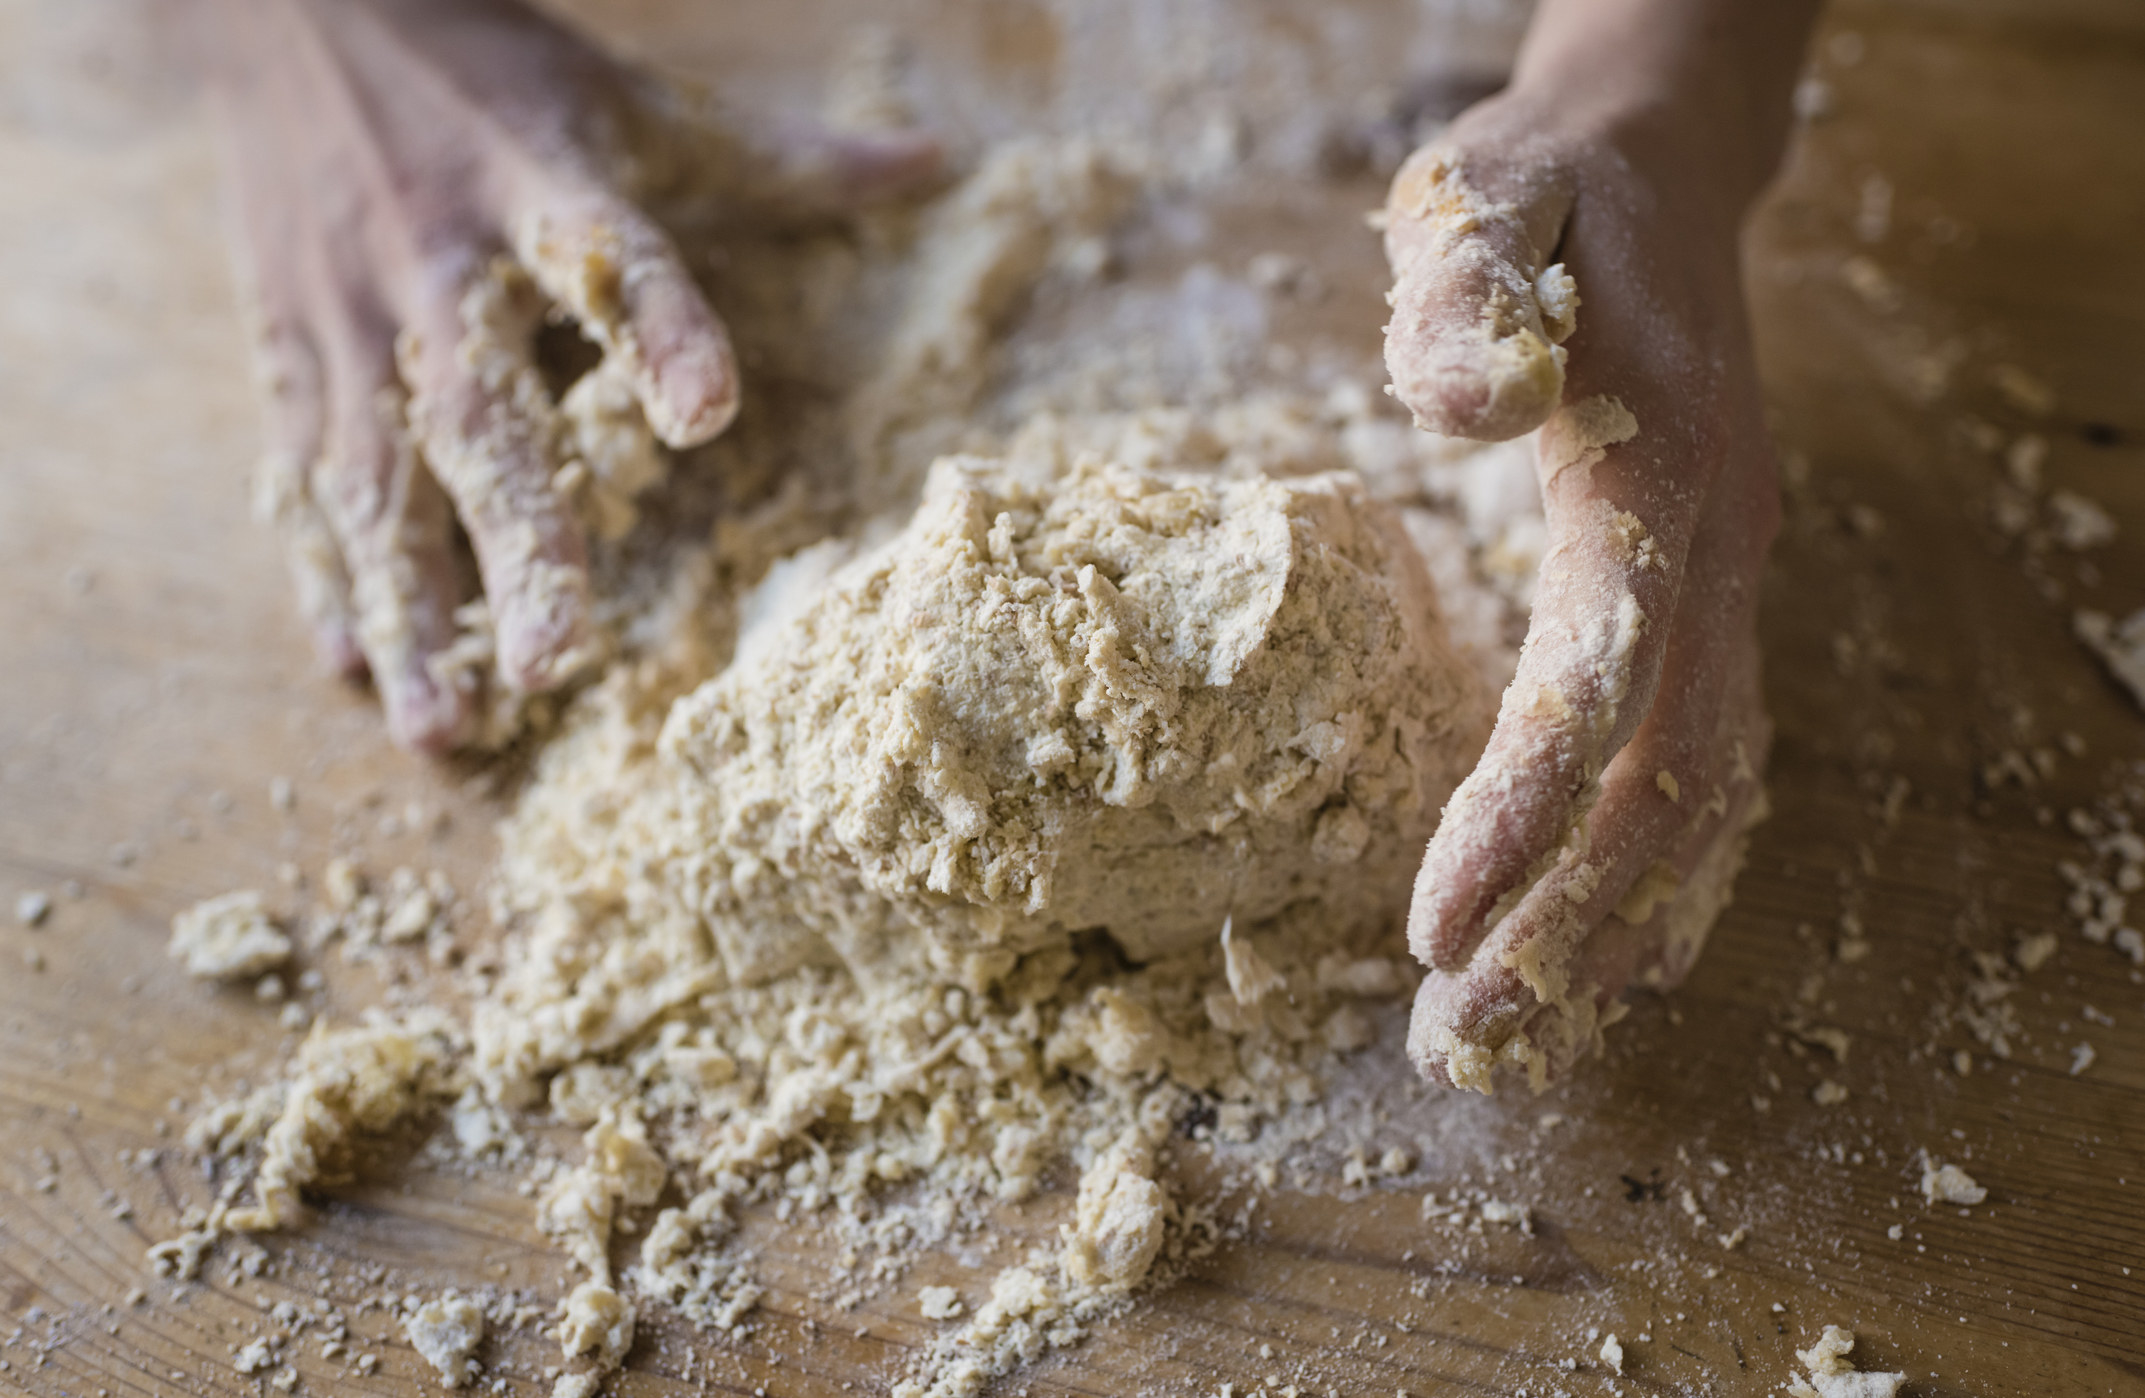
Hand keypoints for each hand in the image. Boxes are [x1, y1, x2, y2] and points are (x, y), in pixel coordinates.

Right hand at [202, 0, 933, 751]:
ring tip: (439, 731)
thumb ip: (778, 161)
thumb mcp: (634, 103)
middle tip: (550, 667)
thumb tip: (938, 167)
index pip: (609, 255)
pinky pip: (299, 475)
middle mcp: (434, 261)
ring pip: (370, 477)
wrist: (280, 8)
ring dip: (406, 608)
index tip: (710, 411)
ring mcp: (344, 317)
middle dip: (512, 542)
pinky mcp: (284, 352)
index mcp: (537, 184)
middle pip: (473, 413)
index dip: (657, 329)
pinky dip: (324, 572)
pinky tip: (354, 666)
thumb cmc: (493, 75)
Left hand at [1383, 0, 1812, 1090]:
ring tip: (1519, 1032)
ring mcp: (1730, 576)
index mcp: (1659, 474)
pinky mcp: (1710, 590)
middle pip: (1667, 777)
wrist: (1658, 165)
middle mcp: (1720, 548)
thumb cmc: (1546, 191)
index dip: (1523, 814)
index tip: (1433, 928)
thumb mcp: (1485, 198)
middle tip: (1465, 1044)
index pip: (1600, 683)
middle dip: (1570, 921)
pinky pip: (1715, 756)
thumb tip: (1461, 408)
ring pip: (1703, 789)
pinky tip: (1628, 952)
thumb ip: (1469, 294)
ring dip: (1619, 922)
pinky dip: (1672, 867)